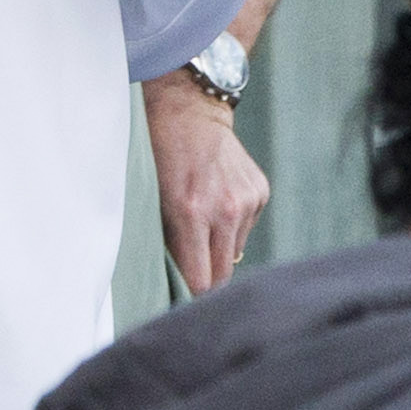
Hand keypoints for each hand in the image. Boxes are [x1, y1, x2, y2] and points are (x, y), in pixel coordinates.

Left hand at [145, 73, 269, 292]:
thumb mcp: (150, 198)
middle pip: (221, 274)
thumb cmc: (157, 155)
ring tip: (199, 226)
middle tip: (188, 274)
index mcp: (191, 213)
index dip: (189, 294)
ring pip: (233, 252)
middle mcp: (225, 210)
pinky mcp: (260, 192)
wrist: (188, 110)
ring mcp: (246, 201)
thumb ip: (165, 241)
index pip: (200, 281)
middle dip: (205, 278)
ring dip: (217, 248)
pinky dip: (230, 225)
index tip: (178, 299)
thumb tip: (174, 281)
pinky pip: (244, 227)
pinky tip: (215, 203)